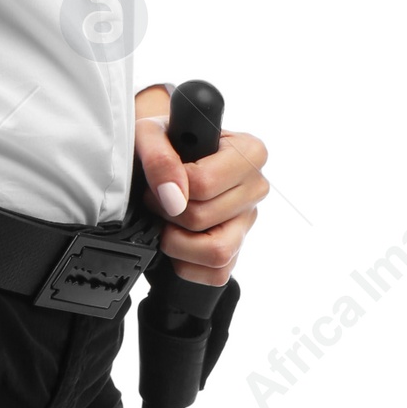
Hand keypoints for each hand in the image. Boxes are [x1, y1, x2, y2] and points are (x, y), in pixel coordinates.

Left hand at [133, 86, 269, 287]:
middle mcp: (256, 187)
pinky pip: (216, 274)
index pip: (204, 184)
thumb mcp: (150, 133)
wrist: (163, 157)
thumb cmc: (164, 142)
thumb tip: (173, 198)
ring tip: (166, 222)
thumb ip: (159, 157)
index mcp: (249, 152)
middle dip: (167, 214)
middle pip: (203, 219)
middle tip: (156, 200)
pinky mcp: (238, 250)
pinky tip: (177, 239)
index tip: (159, 180)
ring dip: (177, 243)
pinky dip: (187, 264)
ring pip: (216, 252)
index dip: (169, 187)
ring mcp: (248, 222)